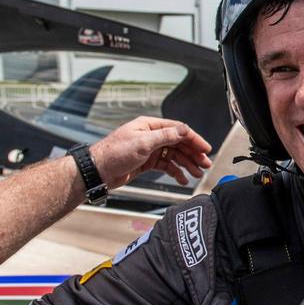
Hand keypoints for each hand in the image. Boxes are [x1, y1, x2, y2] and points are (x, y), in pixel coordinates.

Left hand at [91, 116, 212, 187]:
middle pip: (178, 143)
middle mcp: (151, 136)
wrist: (98, 171)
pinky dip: (175, 172)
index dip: (194, 139)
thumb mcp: (142, 143)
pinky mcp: (146, 162)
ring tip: (197, 173)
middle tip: (205, 164)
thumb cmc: (114, 154)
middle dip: (193, 154)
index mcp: (150, 126)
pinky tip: (182, 178)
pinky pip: (165, 166)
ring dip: (186, 164)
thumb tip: (183, 130)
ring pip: (174, 156)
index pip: (178, 130)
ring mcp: (149, 149)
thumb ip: (165, 136)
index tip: (205, 149)